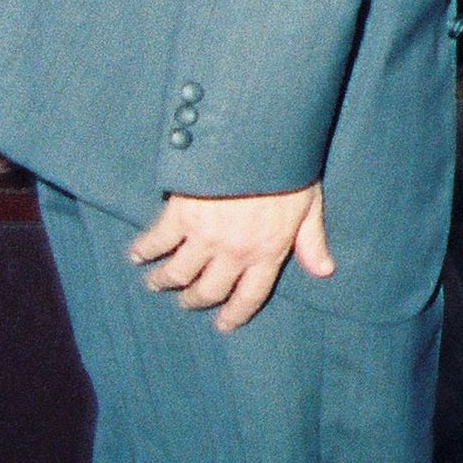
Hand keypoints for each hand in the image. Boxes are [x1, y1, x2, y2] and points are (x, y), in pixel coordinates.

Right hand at [129, 185, 332, 329]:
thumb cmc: (288, 168)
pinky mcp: (180, 216)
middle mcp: (234, 252)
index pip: (249, 297)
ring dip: (164, 282)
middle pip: (208, 291)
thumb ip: (311, 241)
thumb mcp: (309, 205)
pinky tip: (138, 255)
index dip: (234, 315)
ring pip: (178, 273)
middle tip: (186, 301)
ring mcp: (204, 236)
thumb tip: (324, 271)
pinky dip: (144, 251)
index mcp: (267, 252)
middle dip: (195, 300)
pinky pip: (156, 243)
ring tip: (157, 282)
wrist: (256, 137)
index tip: (223, 325)